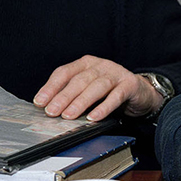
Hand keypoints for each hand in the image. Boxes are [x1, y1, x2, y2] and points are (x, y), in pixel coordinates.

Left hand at [34, 55, 161, 120]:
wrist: (141, 92)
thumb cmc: (110, 91)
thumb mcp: (88, 89)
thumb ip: (72, 94)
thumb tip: (48, 108)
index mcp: (86, 63)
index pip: (65, 72)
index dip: (51, 87)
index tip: (40, 102)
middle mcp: (101, 65)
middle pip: (80, 80)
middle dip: (64, 97)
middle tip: (52, 111)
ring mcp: (117, 73)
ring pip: (96, 86)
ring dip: (81, 102)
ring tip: (69, 115)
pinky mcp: (130, 84)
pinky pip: (116, 96)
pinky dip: (104, 107)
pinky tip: (94, 117)